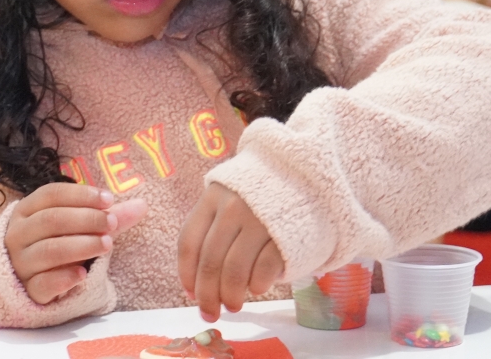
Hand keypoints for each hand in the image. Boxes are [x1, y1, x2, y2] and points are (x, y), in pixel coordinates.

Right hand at [5, 183, 146, 304]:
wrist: (28, 280)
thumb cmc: (57, 243)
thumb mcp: (76, 226)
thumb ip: (106, 216)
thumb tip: (143, 204)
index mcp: (27, 210)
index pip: (52, 194)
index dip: (81, 194)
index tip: (109, 199)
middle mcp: (18, 234)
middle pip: (51, 220)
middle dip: (86, 219)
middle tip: (112, 224)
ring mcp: (20, 263)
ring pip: (49, 250)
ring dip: (81, 245)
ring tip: (107, 244)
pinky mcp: (27, 290)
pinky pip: (42, 283)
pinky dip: (63, 278)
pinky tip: (83, 274)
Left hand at [178, 184, 282, 322]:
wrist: (304, 177)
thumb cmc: (259, 197)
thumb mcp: (229, 199)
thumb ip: (212, 230)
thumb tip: (194, 286)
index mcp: (212, 197)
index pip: (189, 242)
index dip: (186, 274)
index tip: (190, 295)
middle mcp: (232, 207)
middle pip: (210, 261)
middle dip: (207, 295)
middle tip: (210, 313)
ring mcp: (258, 220)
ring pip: (234, 270)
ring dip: (230, 295)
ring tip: (234, 306)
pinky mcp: (284, 235)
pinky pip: (263, 270)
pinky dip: (257, 286)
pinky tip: (256, 289)